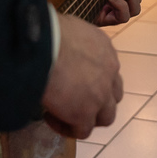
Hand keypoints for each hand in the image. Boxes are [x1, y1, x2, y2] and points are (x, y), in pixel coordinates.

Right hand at [41, 13, 123, 139]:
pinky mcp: (85, 114)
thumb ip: (72, 39)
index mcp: (105, 48)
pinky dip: (68, 128)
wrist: (42, 45)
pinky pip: (82, 131)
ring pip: (106, 117)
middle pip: (114, 95)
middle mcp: (109, 71)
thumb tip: (59, 43)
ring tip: (64, 114)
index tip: (74, 80)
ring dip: (88, 118)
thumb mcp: (68, 27)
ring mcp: (101, 95)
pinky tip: (50, 118)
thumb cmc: (47, 29)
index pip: (109, 69)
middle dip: (98, 101)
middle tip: (75, 100)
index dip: (95, 78)